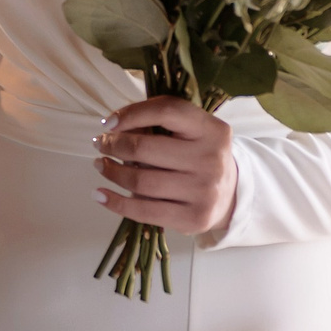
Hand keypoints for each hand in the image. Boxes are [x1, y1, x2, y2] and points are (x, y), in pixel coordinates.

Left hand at [93, 95, 236, 239]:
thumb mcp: (192, 133)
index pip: (167, 111)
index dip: (132, 113)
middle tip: (100, 144)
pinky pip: (144, 211)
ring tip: (101, 165)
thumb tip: (113, 131)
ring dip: (112, 172)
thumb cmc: (200, 156)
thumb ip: (159, 126)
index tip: (108, 122)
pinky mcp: (193, 218)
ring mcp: (203, 191)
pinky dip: (115, 203)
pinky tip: (100, 195)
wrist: (231, 195)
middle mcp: (211, 159)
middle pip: (146, 149)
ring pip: (141, 181)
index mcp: (212, 130)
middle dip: (114, 144)